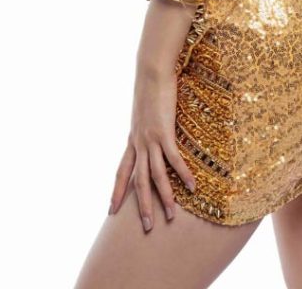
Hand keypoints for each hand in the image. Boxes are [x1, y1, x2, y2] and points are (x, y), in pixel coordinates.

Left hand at [107, 65, 195, 230]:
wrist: (151, 72)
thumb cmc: (150, 88)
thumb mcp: (144, 111)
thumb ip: (146, 124)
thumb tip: (152, 129)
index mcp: (132, 140)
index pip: (121, 171)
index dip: (116, 191)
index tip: (110, 210)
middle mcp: (138, 143)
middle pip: (138, 181)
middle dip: (141, 206)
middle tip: (145, 228)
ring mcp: (150, 139)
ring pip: (155, 175)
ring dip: (164, 198)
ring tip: (171, 217)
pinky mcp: (164, 132)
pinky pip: (173, 159)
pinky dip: (182, 174)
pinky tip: (192, 187)